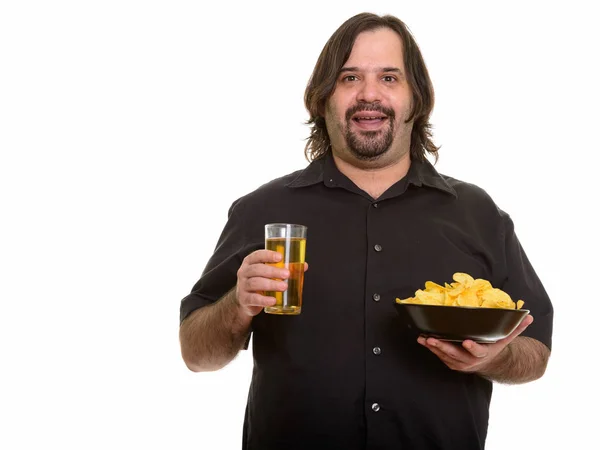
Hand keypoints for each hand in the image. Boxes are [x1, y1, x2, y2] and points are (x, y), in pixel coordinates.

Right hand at [235, 249, 308, 316]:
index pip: (257, 255)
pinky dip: (264, 300)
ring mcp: (243, 286)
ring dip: (271, 284)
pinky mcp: (244, 299)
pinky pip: (254, 299)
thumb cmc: (259, 281)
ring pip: (255, 283)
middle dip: (273, 271)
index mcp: (250, 262)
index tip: (280, 257)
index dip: (268, 255)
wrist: (245, 301)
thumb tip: (303, 266)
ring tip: (284, 286)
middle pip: (257, 269)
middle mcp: (244, 272)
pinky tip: (273, 300)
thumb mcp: (268, 273)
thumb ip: (284, 268)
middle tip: (287, 274)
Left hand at [417, 314, 533, 373]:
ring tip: (423, 338)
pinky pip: (440, 356)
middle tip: (432, 338)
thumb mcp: (505, 339)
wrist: (488, 363)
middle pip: (455, 354)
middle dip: (443, 347)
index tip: (466, 342)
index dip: (472, 348)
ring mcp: (459, 363)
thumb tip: (529, 316)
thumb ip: (515, 328)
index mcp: (484, 353)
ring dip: (433, 347)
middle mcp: (471, 361)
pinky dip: (431, 348)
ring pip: (444, 356)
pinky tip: (423, 340)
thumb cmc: (494, 347)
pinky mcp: (451, 363)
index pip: (478, 351)